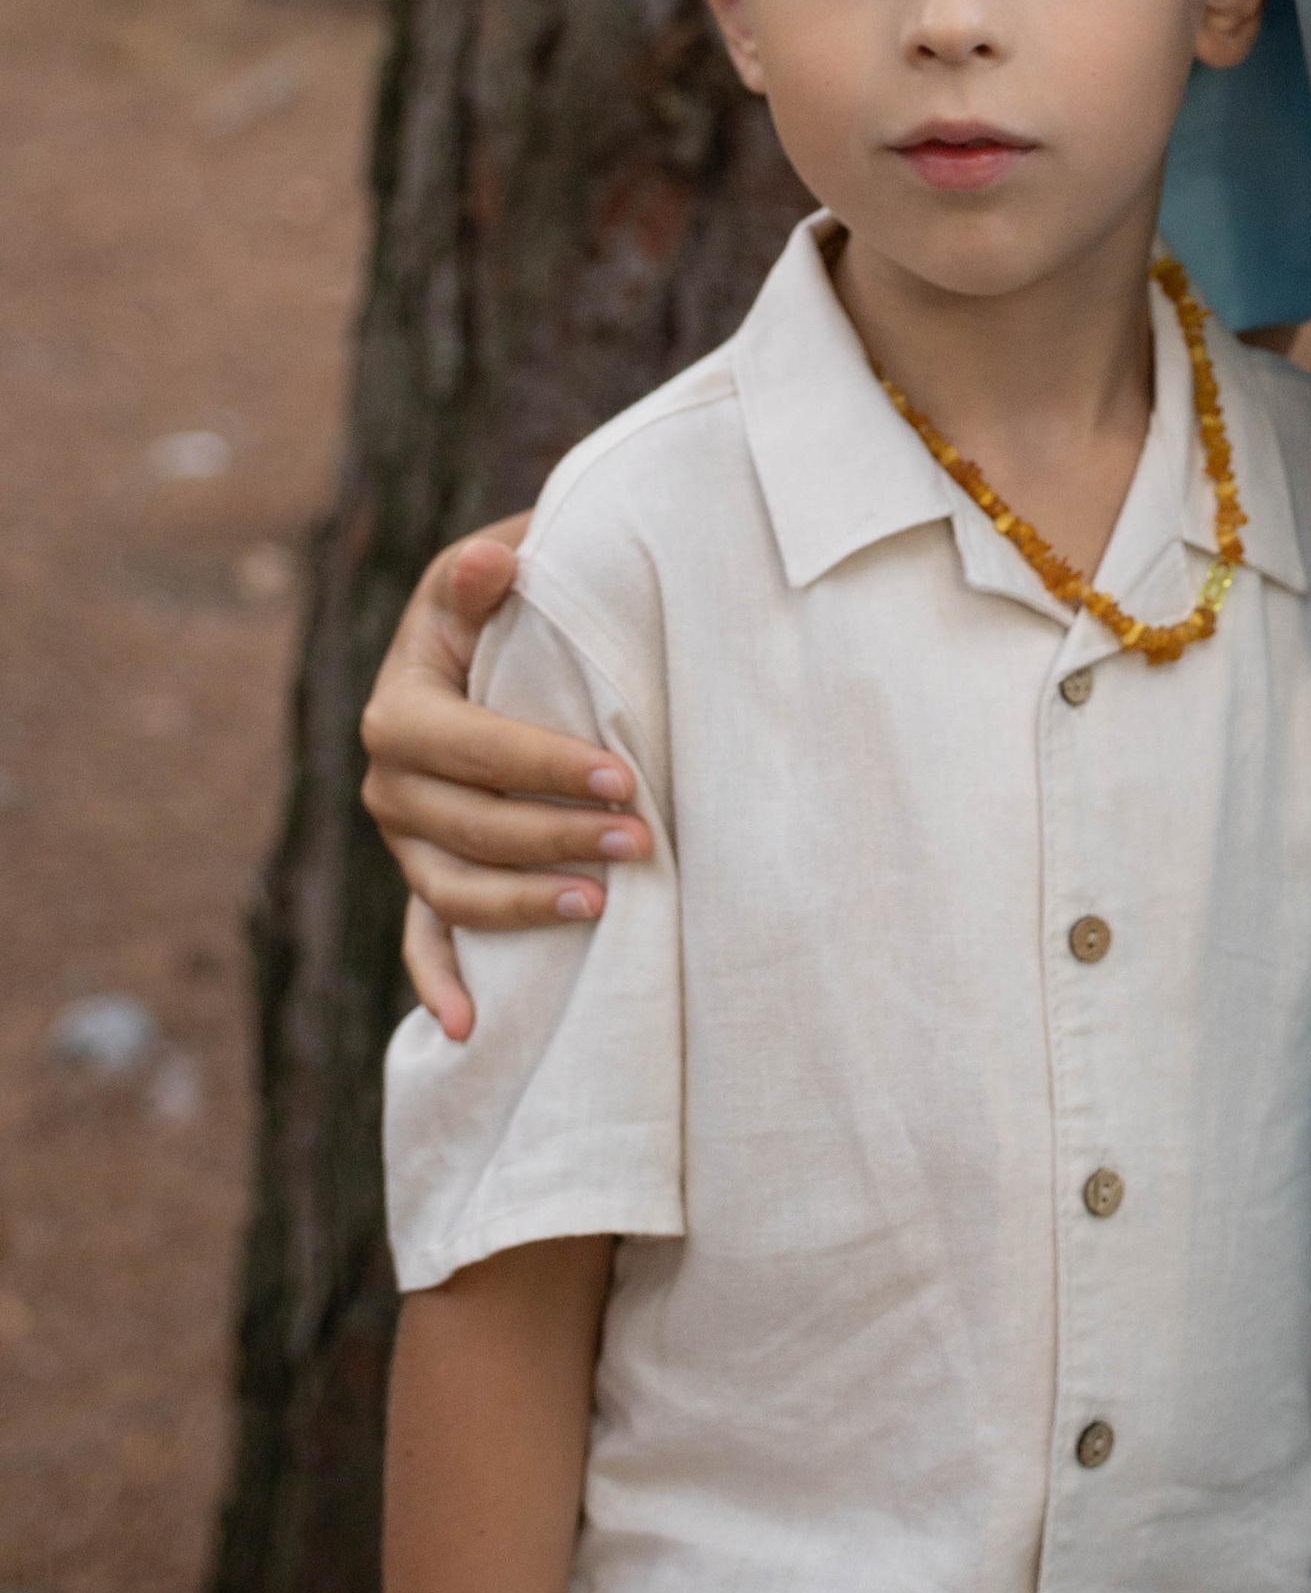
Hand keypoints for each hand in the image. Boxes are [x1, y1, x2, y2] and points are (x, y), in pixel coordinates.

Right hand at [360, 521, 652, 1039]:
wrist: (499, 632)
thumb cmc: (511, 599)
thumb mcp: (493, 572)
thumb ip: (486, 574)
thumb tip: (493, 563)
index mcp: (399, 705)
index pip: (467, 747)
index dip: (541, 766)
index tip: (620, 776)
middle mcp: (387, 780)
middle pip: (466, 826)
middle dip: (556, 837)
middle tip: (641, 840)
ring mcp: (404, 837)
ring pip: (453, 888)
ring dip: (524, 904)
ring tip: (602, 906)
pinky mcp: (426, 872)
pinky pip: (423, 938)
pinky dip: (440, 984)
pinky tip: (469, 1029)